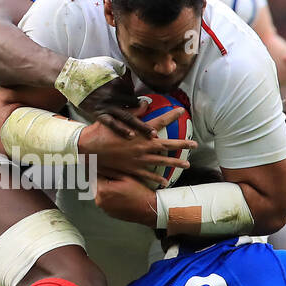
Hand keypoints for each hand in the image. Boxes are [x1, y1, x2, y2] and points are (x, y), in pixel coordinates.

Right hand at [76, 71, 154, 139]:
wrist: (71, 76)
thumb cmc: (90, 69)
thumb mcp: (109, 64)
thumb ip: (121, 71)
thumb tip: (130, 76)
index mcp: (119, 82)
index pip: (133, 93)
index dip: (136, 100)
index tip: (138, 104)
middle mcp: (115, 94)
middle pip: (135, 105)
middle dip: (147, 114)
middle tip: (160, 124)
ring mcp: (107, 105)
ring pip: (128, 116)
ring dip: (141, 126)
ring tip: (152, 134)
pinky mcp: (98, 113)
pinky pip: (112, 123)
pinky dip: (121, 130)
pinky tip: (131, 136)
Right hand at [78, 106, 195, 187]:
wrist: (90, 150)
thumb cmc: (101, 132)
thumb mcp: (116, 118)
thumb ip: (134, 111)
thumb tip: (145, 102)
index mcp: (140, 132)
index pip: (160, 121)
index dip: (172, 115)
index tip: (182, 111)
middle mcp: (143, 146)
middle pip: (168, 145)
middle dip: (182, 144)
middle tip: (195, 144)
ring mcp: (140, 159)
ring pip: (162, 161)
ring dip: (176, 163)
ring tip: (187, 164)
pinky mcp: (133, 170)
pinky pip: (149, 176)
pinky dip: (157, 179)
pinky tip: (165, 182)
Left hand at [94, 173, 156, 226]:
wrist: (148, 208)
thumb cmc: (140, 194)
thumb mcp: (125, 177)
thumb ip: (110, 170)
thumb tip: (102, 165)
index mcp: (103, 190)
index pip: (94, 175)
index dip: (100, 169)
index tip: (103, 167)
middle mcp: (100, 201)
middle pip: (95, 184)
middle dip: (102, 179)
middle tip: (114, 177)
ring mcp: (104, 208)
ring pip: (99, 193)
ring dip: (106, 188)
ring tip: (119, 187)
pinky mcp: (108, 212)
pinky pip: (105, 201)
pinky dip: (109, 197)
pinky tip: (120, 195)